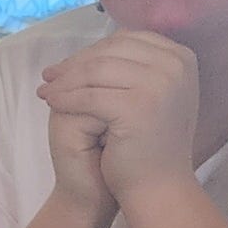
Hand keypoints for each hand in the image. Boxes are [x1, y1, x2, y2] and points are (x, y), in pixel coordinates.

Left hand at [38, 31, 198, 201]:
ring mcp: (160, 84)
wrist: (160, 186)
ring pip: (96, 71)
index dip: (91, 51)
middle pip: (110, 52)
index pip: (126, 41)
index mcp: (181, 57)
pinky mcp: (138, 106)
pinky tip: (52, 104)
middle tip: (49, 75)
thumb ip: (137, 66)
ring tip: (46, 91)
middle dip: (75, 63)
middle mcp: (176, 65)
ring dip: (65, 81)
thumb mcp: (153, 94)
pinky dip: (66, 98)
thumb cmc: (151, 143)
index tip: (66, 65)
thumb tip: (100, 44)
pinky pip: (89, 95)